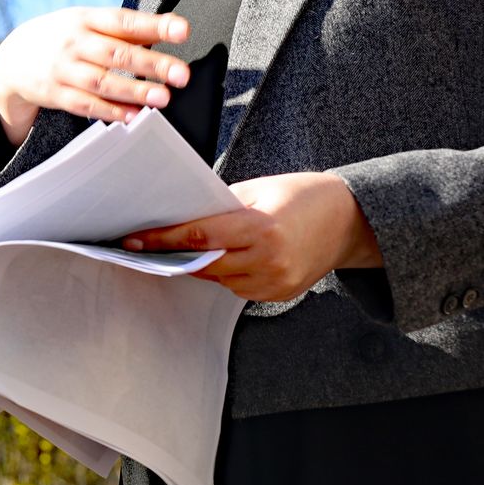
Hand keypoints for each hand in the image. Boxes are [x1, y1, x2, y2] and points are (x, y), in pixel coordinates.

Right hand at [0, 7, 190, 144]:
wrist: (13, 58)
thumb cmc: (62, 37)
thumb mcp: (86, 22)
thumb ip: (127, 28)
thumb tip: (173, 27)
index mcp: (85, 19)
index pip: (123, 21)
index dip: (154, 26)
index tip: (183, 31)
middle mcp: (73, 43)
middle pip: (115, 54)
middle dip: (150, 64)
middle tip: (181, 74)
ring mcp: (62, 69)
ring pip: (101, 82)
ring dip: (133, 91)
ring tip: (162, 98)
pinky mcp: (55, 94)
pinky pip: (84, 104)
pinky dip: (109, 111)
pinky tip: (132, 116)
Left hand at [123, 172, 383, 301]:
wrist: (351, 220)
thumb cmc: (301, 196)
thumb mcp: (257, 190)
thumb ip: (219, 207)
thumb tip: (178, 218)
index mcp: (261, 228)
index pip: (198, 236)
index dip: (161, 239)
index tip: (133, 239)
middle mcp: (269, 260)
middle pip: (204, 262)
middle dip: (174, 254)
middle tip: (144, 245)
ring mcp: (277, 281)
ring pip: (219, 279)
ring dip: (199, 265)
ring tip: (182, 249)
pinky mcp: (281, 294)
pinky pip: (238, 289)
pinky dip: (224, 275)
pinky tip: (222, 259)